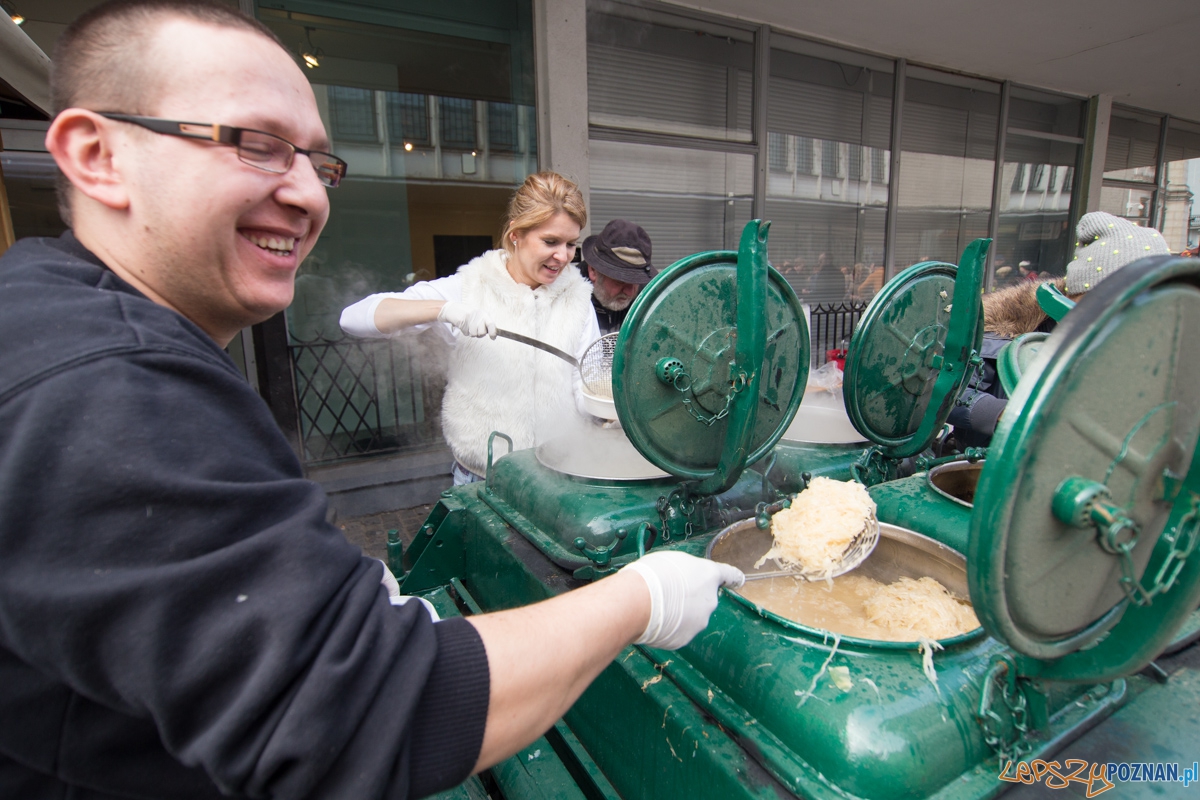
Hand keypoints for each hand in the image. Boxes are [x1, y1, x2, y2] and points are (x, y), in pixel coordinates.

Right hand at [438, 300, 496, 338]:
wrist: (456, 310)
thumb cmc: (471, 315)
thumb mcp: (481, 317)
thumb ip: (487, 325)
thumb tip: (494, 335)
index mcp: (484, 315)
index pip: (491, 325)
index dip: (493, 332)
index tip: (493, 338)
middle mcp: (479, 317)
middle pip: (482, 333)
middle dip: (479, 333)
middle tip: (476, 328)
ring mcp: (471, 320)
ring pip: (474, 334)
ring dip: (471, 332)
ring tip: (469, 326)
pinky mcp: (463, 323)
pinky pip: (467, 333)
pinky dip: (465, 331)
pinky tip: (464, 325)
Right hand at [622, 551, 743, 649]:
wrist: (638, 602)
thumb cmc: (652, 575)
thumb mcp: (671, 560)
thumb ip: (686, 570)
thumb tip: (684, 578)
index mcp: (708, 576)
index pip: (729, 575)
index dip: (734, 578)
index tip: (739, 580)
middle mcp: (709, 600)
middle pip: (703, 598)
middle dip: (689, 597)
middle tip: (666, 592)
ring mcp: (699, 622)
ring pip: (690, 616)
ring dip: (678, 613)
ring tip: (655, 606)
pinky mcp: (684, 638)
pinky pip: (678, 631)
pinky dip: (669, 627)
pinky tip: (654, 620)